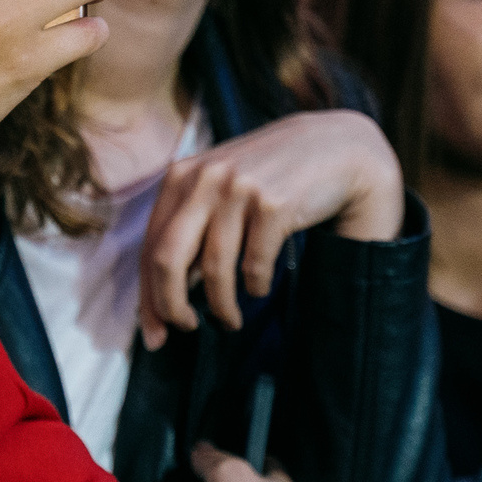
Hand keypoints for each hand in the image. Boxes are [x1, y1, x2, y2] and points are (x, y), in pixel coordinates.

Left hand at [138, 111, 403, 343]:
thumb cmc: (269, 178)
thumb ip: (189, 230)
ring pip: (214, 269)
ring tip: (230, 319)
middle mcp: (204, 179)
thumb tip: (160, 297)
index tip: (153, 334)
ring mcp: (238, 190)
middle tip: (185, 328)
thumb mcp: (218, 189)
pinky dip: (255, 287)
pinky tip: (259, 287)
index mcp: (180, 177)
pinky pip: (254, 266)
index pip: (150, 246)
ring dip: (221, 307)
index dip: (147, 296)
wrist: (335, 147)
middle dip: (170, 305)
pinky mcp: (273, 204)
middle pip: (167, 258)